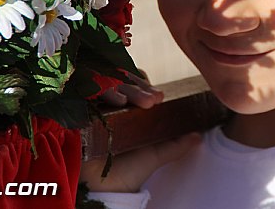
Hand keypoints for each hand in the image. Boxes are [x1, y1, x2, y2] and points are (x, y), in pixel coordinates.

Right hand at [80, 70, 201, 192]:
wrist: (106, 191)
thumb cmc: (128, 171)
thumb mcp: (155, 154)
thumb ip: (176, 144)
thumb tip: (198, 136)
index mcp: (124, 107)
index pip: (132, 83)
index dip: (143, 84)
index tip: (157, 96)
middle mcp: (107, 104)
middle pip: (119, 83)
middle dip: (135, 89)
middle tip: (151, 100)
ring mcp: (90, 107)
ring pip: (103, 86)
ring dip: (118, 90)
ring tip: (129, 102)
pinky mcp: (76, 114)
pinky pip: (83, 95)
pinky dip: (96, 94)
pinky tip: (112, 102)